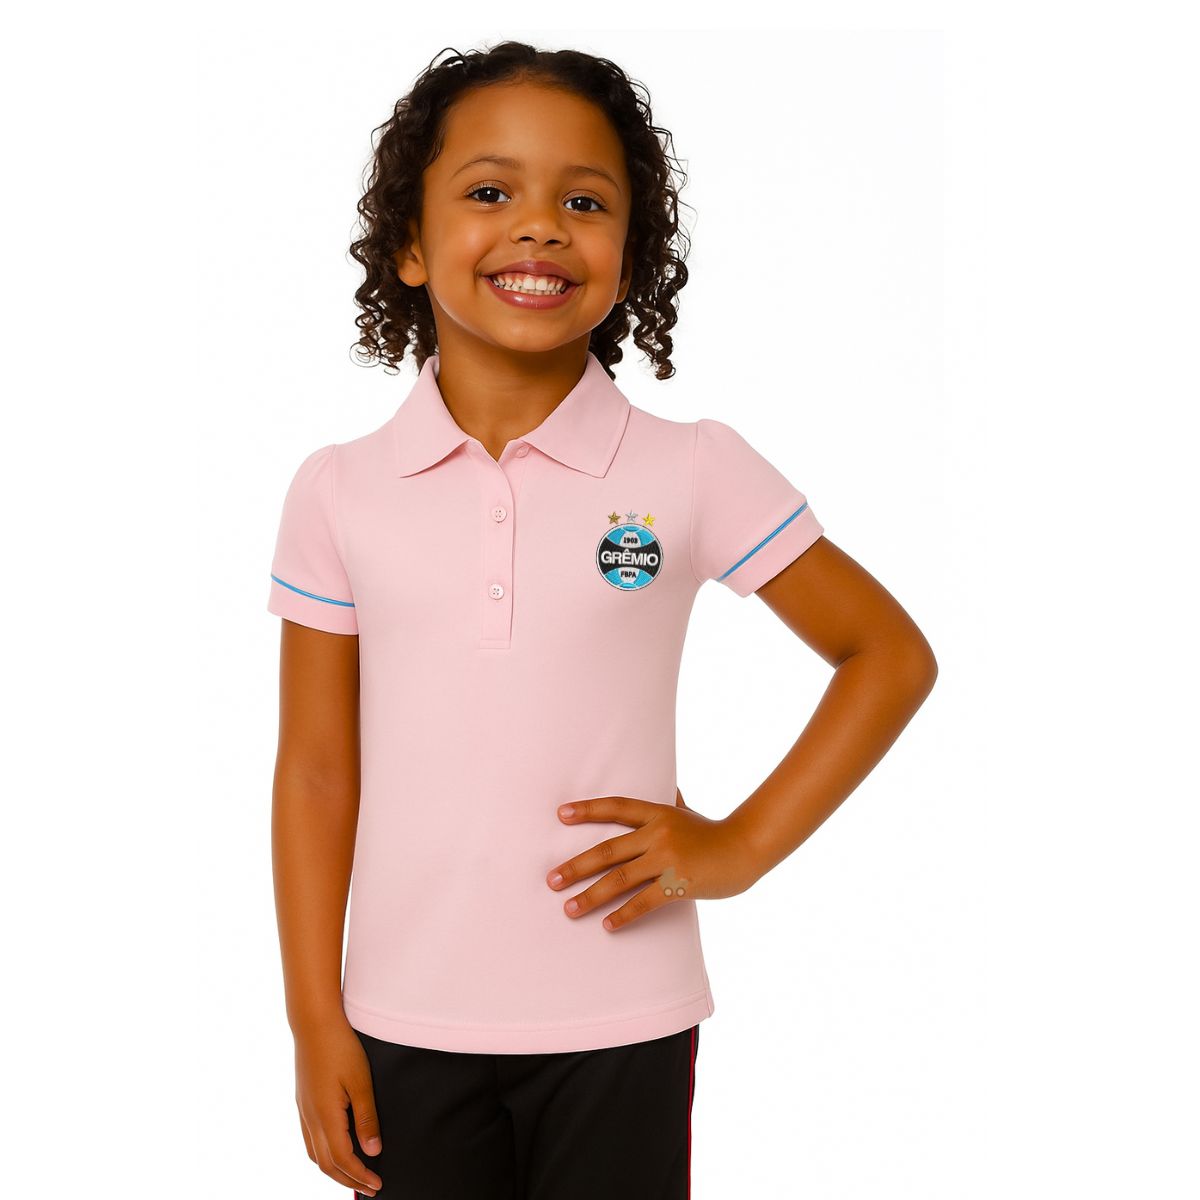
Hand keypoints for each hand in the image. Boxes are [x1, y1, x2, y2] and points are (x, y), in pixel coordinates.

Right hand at [293, 1013, 383, 1196]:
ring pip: (314, 1154)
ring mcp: (303, 1110)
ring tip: (354, 1176)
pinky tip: (333, 1150)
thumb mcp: (361, 1081)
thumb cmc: (341, 1047)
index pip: (342, 1159)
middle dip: (348, 1180)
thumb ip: (366, 1118)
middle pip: (326, 1164)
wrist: (313, 1023)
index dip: (360, 1176)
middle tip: (369, 1189)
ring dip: (334, 1170)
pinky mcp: (302, 1101)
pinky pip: (309, 1140)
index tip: (377, 1185)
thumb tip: (373, 1151)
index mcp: (325, 1116)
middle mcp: (310, 1118)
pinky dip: (322, 1154)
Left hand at [546, 789, 758, 930]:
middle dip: (576, 865)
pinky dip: (623, 914)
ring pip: (620, 878)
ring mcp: (668, 859)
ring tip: (568, 908)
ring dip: (591, 895)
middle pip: (608, 849)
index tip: (561, 814)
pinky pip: (644, 901)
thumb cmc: (713, 832)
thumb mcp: (688, 812)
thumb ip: (671, 801)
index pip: (616, 808)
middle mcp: (658, 834)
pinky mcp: (678, 883)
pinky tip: (607, 925)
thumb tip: (665, 785)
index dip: (588, 810)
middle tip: (551, 879)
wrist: (746, 850)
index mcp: (658, 813)